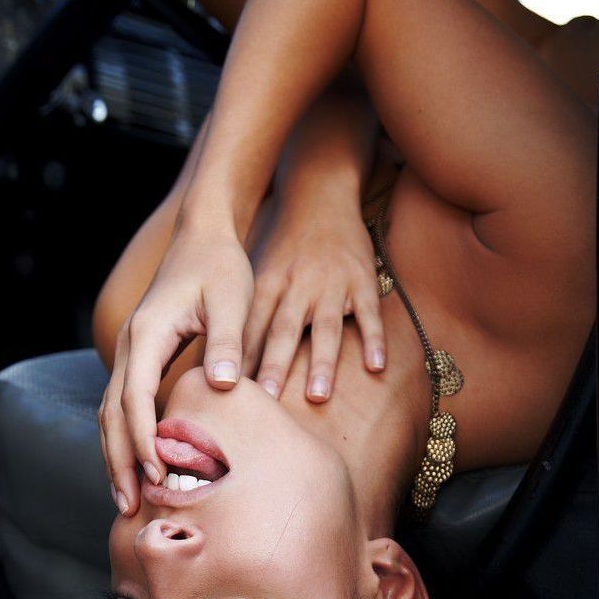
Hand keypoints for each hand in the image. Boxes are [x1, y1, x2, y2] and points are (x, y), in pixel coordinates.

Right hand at [99, 226, 253, 515]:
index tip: (157, 475)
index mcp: (148, 334)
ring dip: (115, 457)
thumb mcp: (232, 298)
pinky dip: (124, 439)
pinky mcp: (141, 358)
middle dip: (117, 462)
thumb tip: (224, 386)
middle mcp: (131, 346)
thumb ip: (228, 341)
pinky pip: (123, 406)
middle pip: (111, 414)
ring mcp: (132, 352)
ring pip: (110, 414)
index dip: (143, 440)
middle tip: (128, 507)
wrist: (203, 237)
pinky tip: (138, 466)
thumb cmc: (221, 267)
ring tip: (126, 499)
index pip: (135, 398)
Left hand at [243, 187, 384, 400]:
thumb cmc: (284, 249)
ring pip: (326, 328)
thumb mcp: (258, 275)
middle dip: (275, 367)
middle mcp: (297, 286)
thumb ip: (247, 318)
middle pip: (284, 332)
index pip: (251, 329)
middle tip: (266, 401)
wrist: (319, 196)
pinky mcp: (361, 280)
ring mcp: (331, 284)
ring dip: (322, 362)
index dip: (242, 361)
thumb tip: (222, 364)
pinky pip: (369, 313)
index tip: (232, 395)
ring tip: (318, 397)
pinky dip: (374, 339)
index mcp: (267, 286)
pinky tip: (375, 368)